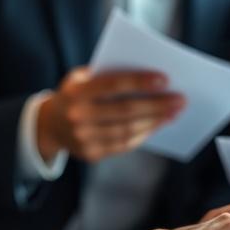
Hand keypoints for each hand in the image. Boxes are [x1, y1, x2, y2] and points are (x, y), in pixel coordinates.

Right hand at [37, 67, 184, 162]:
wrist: (49, 125)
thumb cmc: (74, 94)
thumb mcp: (80, 77)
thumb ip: (107, 74)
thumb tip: (148, 79)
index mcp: (76, 92)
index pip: (113, 85)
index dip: (140, 82)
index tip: (165, 79)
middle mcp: (78, 117)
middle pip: (125, 111)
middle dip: (157, 105)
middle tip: (180, 99)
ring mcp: (84, 139)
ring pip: (128, 131)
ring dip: (155, 121)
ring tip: (174, 112)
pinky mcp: (91, 154)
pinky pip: (124, 144)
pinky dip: (144, 134)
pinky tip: (158, 124)